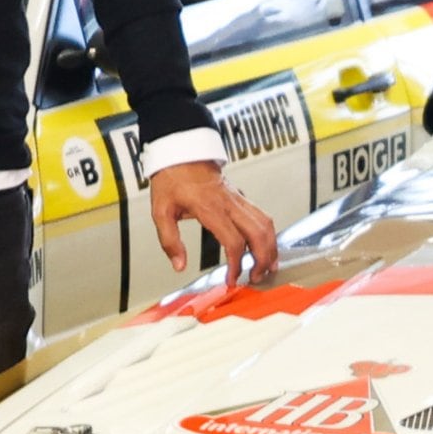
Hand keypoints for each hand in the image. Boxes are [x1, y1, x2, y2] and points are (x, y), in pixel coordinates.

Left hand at [147, 160, 277, 286]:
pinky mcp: (241, 197)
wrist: (181, 154)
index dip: (236, 265)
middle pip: (258, 234)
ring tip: (268, 266)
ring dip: (271, 247)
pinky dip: (268, 234)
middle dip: (262, 260)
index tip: (232, 279)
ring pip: (265, 224)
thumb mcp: (161, 211)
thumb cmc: (172, 179)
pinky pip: (262, 216)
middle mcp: (229, 203)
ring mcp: (238, 199)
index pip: (234, 242)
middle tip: (256, 276)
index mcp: (210, 208)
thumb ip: (169, 241)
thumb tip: (179, 264)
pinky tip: (266, 246)